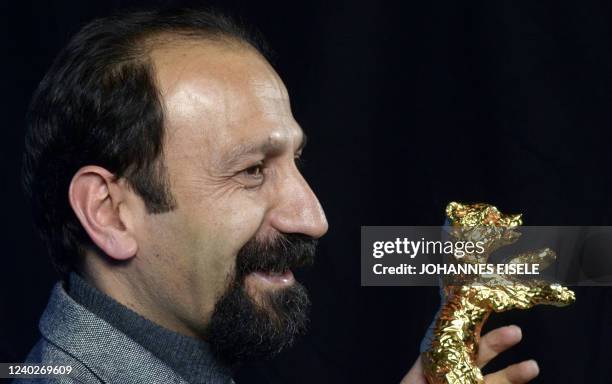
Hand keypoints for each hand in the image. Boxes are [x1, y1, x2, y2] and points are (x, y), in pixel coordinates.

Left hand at [400, 325, 538, 383]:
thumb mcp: (415, 383)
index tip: (484, 315)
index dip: (469, 329)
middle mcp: (454, 379)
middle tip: (515, 332)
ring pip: (492, 383)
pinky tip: (523, 381)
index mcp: (434, 369)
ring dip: (511, 375)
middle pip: (476, 358)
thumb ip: (428, 369)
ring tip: (532, 367)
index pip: (452, 344)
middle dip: (495, 345)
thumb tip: (445, 350)